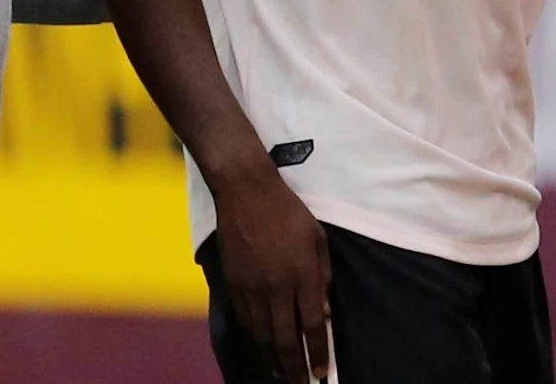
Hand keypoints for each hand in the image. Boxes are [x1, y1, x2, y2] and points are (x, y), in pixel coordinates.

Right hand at [210, 166, 331, 383]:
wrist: (246, 191)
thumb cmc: (288, 211)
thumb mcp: (317, 239)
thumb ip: (322, 276)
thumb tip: (322, 312)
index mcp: (302, 275)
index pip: (312, 326)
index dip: (317, 354)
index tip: (321, 374)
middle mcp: (277, 287)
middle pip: (285, 339)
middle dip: (294, 368)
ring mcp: (252, 287)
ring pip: (262, 335)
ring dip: (272, 360)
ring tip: (281, 374)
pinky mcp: (233, 283)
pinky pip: (244, 320)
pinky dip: (254, 338)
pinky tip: (260, 347)